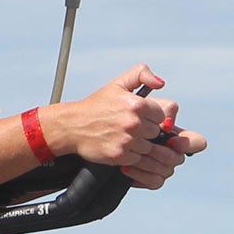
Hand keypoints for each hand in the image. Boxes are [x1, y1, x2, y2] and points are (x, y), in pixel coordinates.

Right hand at [43, 65, 201, 187]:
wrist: (72, 125)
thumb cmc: (96, 106)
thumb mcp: (118, 84)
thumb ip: (142, 75)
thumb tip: (161, 83)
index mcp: (137, 105)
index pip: (161, 115)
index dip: (150, 116)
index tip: (138, 116)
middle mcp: (134, 123)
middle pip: (155, 132)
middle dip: (144, 131)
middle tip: (127, 126)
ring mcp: (127, 141)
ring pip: (147, 147)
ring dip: (138, 144)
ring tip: (122, 136)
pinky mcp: (120, 156)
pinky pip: (136, 158)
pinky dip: (129, 154)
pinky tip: (118, 144)